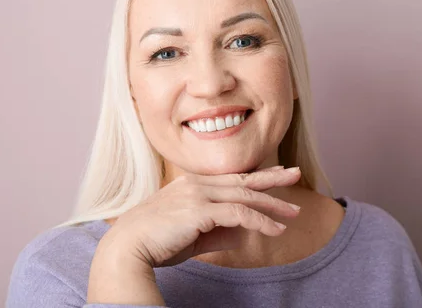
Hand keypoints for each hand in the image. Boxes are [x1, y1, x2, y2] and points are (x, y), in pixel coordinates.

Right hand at [99, 166, 301, 267]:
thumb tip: (243, 233)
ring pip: (245, 196)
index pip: (230, 177)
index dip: (255, 176)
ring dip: (272, 204)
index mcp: (191, 185)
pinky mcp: (200, 211)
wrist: (127, 248)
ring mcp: (197, 195)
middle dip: (271, 178)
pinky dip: (261, 221)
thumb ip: (217, 231)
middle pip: (242, 179)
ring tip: (294, 212)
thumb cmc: (155, 243)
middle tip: (295, 174)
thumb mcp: (191, 236)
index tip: (275, 174)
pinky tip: (276, 230)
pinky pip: (240, 214)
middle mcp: (196, 184)